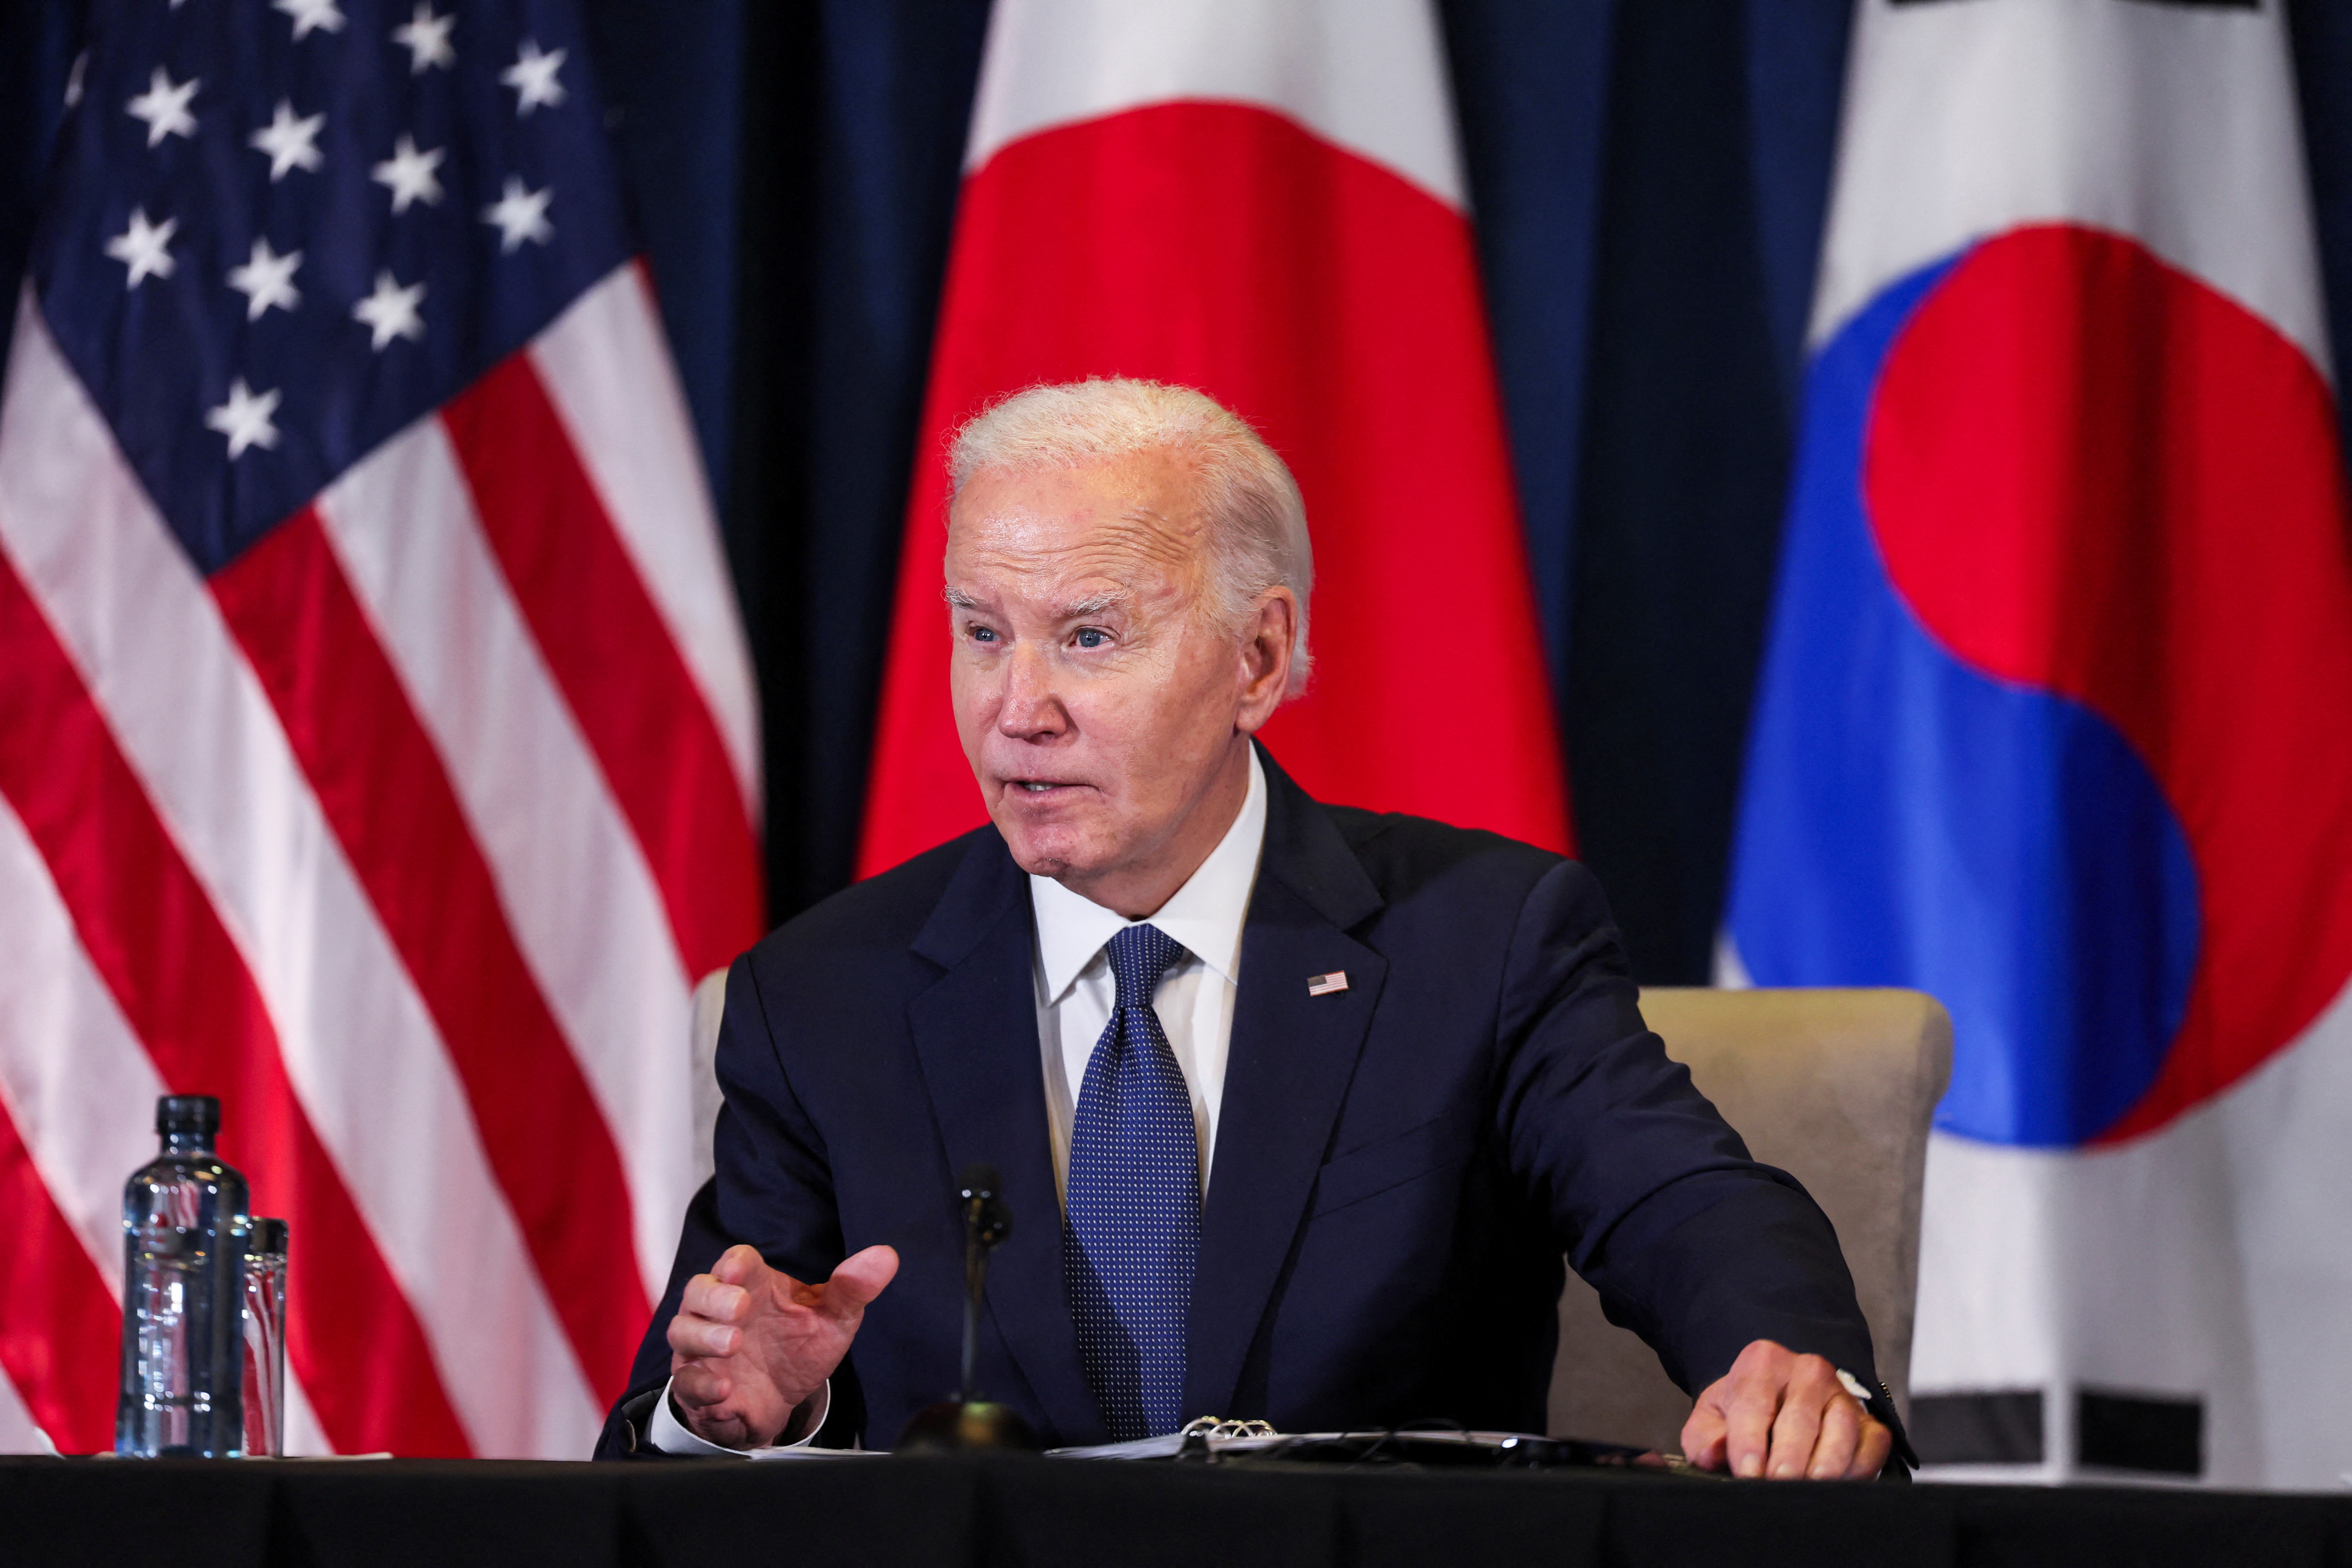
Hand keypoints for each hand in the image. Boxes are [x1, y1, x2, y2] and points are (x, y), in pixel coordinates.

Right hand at [666, 1242, 898, 1448]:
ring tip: (733, 1343)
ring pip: (683, 1332)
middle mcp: (720, 1312)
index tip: (742, 1269)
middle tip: (740, 1308)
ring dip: (705, 1337)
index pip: (735, 1261)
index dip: (735, 1263)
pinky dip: (701, 1384)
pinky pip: (686, 1382)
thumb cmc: (799, 1348)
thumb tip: (886, 1256)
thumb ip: (852, 1288)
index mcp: (753, 1286)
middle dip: (715, 1297)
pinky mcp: (696, 1386)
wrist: (781, 1403)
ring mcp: (703, 1348)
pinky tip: (724, 1388)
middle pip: (699, 1291)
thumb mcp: (833, 1319)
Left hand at [1680, 1338, 1891, 1479]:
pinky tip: (1836, 1487)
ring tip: (1807, 1491)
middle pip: (1800, 1417)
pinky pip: (1871, 1445)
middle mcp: (1807, 1371)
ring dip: (1825, 1465)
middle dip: (1788, 1458)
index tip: (1748, 1473)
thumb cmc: (1742, 1414)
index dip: (1749, 1441)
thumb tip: (1714, 1454)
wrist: (1778, 1405)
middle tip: (1778, 1485)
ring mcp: (1842, 1395)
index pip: (1754, 1401)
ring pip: (1841, 1430)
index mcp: (1762, 1362)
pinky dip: (1858, 1470)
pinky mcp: (1868, 1420)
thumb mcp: (1712, 1420)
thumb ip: (1705, 1439)